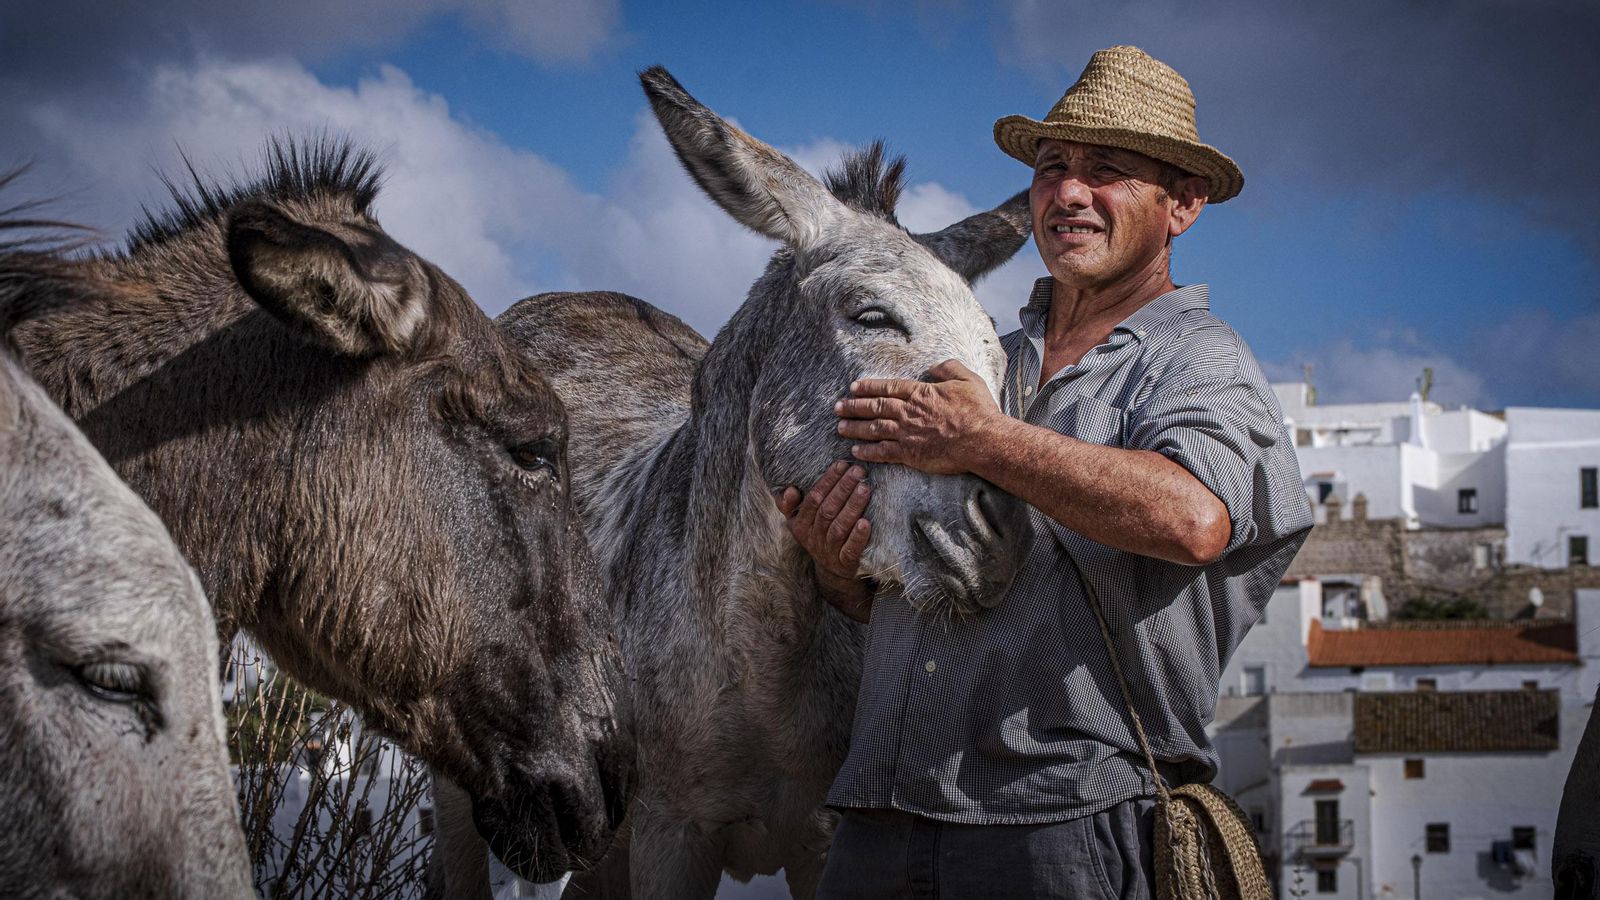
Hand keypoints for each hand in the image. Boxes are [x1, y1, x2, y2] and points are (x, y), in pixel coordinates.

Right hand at [773, 461, 873, 622]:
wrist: (833, 571)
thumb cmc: (820, 535)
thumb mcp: (800, 521)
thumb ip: (790, 505)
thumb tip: (788, 489)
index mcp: (800, 524)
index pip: (813, 498)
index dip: (827, 480)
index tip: (842, 464)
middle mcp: (812, 538)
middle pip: (827, 510)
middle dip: (843, 488)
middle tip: (858, 472)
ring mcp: (829, 551)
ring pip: (839, 527)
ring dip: (852, 506)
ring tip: (865, 488)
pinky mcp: (845, 564)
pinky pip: (850, 550)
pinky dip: (858, 537)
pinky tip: (866, 523)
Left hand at [835, 359, 1002, 474]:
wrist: (982, 439)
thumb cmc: (978, 410)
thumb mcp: (967, 379)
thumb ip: (949, 368)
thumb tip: (934, 366)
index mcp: (920, 393)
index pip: (888, 388)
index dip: (869, 387)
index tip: (854, 387)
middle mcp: (908, 412)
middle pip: (875, 407)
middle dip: (854, 407)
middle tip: (838, 407)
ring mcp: (907, 433)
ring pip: (874, 429)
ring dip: (855, 428)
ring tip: (839, 428)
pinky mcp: (910, 454)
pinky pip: (883, 452)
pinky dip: (868, 452)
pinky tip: (856, 451)